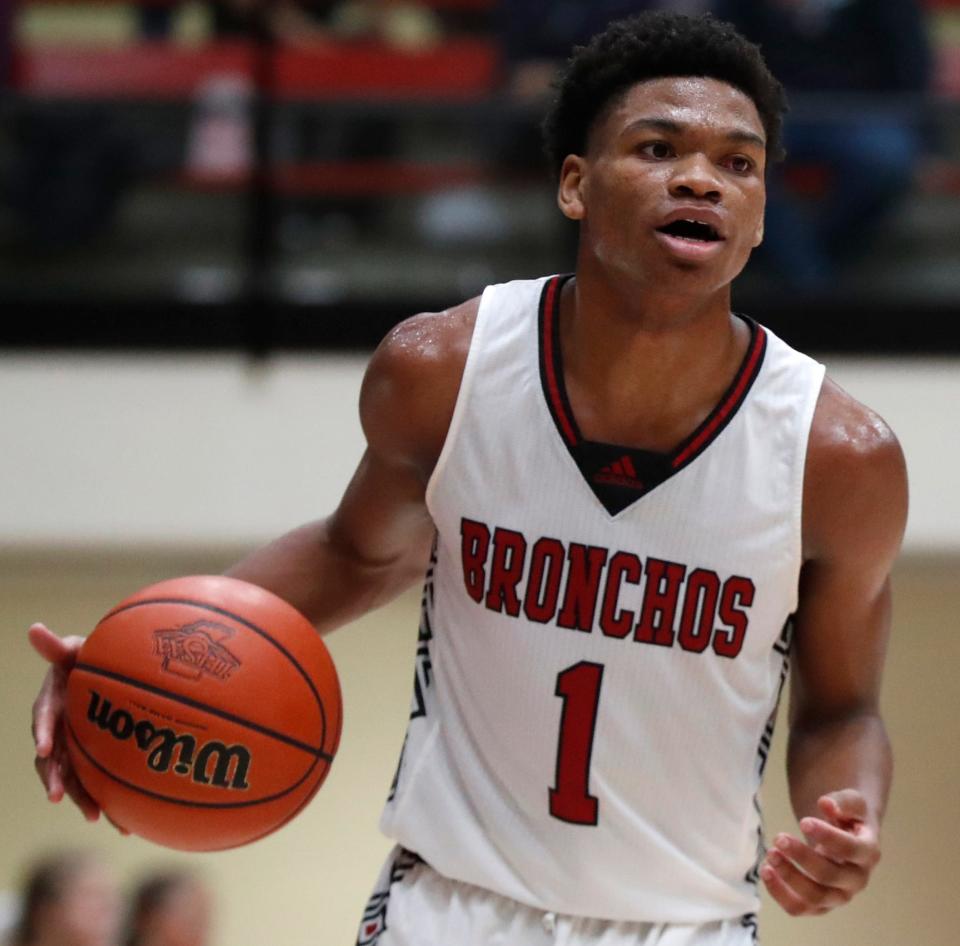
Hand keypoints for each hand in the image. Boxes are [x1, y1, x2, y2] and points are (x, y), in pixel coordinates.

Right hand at [29, 623, 100, 821]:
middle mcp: (58, 731)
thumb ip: (56, 646)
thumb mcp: (72, 650)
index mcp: (52, 705)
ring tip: (92, 816)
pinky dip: (108, 800)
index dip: (43, 733)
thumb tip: (34, 628)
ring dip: (80, 797)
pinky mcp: (91, 759)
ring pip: (74, 777)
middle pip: (53, 760)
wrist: (100, 675)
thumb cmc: (85, 660)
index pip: (43, 719)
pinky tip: (125, 824)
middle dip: (54, 778)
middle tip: (56, 796)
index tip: (45, 748)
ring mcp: (74, 748)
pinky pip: (98, 782)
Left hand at [761, 790, 880, 915]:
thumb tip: (826, 803)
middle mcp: (857, 880)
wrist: (848, 839)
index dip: (827, 837)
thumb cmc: (849, 819)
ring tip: (770, 855)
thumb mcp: (852, 803)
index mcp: (868, 853)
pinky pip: (800, 908)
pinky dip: (780, 894)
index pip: (851, 850)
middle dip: (802, 857)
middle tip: (778, 838)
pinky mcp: (820, 904)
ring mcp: (839, 896)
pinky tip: (766, 872)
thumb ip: (843, 801)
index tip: (803, 821)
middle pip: (830, 876)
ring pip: (815, 898)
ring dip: (789, 878)